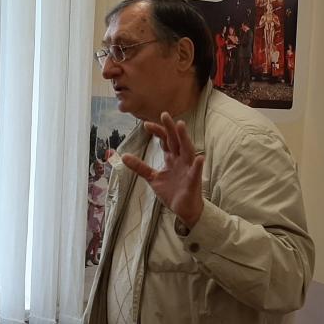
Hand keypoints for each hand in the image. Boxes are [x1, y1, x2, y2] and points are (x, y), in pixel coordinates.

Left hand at [122, 112, 204, 228]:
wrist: (184, 209)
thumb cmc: (172, 192)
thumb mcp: (153, 178)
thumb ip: (140, 167)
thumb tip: (124, 156)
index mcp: (172, 159)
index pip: (165, 141)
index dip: (157, 132)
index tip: (145, 125)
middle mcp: (181, 160)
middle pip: (176, 141)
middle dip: (170, 128)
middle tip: (164, 114)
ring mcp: (188, 169)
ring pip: (187, 150)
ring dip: (184, 138)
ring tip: (181, 126)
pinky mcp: (194, 181)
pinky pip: (197, 172)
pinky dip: (198, 165)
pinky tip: (200, 158)